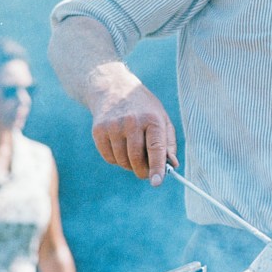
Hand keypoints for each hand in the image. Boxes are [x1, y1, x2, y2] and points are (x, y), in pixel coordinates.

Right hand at [89, 69, 177, 183]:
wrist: (113, 89)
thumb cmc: (143, 108)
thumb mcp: (162, 118)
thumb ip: (168, 143)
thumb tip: (172, 165)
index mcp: (152, 119)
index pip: (156, 148)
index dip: (157, 168)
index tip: (157, 182)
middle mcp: (132, 122)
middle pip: (136, 159)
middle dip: (142, 171)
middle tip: (146, 172)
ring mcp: (113, 126)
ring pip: (122, 161)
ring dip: (129, 165)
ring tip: (132, 151)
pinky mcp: (99, 130)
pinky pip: (109, 158)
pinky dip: (116, 159)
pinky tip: (120, 146)